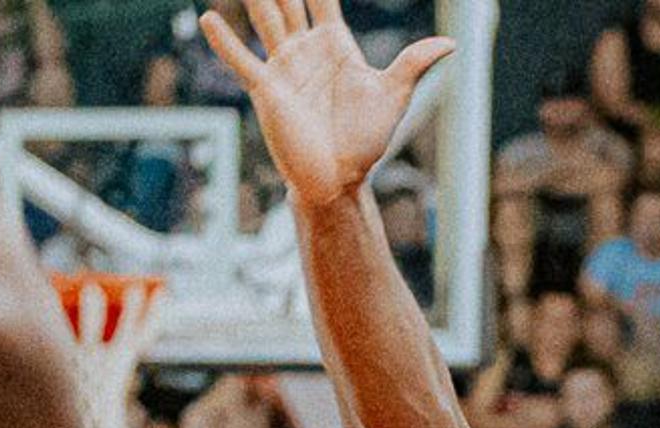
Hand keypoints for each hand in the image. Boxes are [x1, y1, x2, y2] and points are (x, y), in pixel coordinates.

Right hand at [206, 0, 455, 206]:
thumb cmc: (365, 140)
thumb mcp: (393, 95)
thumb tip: (450, 44)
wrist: (340, 177)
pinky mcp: (267, 89)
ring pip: (264, 18)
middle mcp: (305, 49)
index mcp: (335, 44)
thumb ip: (413, 64)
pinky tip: (209, 18)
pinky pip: (242, 60)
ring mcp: (283, 66)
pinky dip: (225, 41)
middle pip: (287, 0)